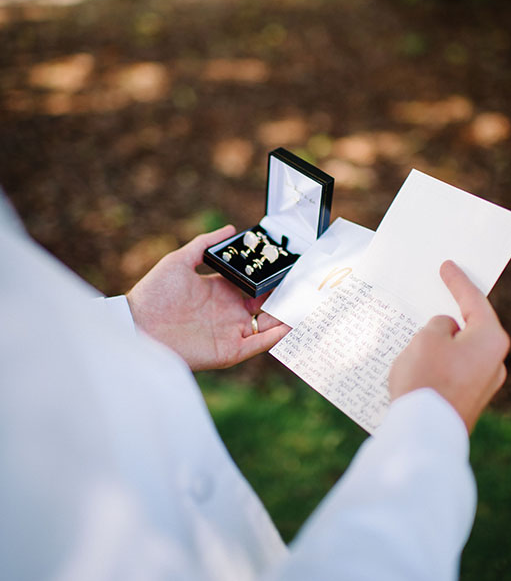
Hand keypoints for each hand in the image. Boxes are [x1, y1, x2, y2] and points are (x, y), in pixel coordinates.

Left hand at [126, 225, 289, 370]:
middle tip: (303, 287)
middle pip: (264, 306)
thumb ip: (205, 244)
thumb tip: (230, 229)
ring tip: (304, 306)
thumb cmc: (154, 293)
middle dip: (283, 298)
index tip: (287, 270)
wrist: (137, 325)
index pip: (253, 285)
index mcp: (220, 291)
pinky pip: (257, 345)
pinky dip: (274, 337)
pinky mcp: (228, 351)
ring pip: (266, 326)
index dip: (270, 279)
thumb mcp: (179, 261)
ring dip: (284, 318)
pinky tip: (288, 326)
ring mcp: (229, 332)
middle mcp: (228, 312)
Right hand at [388, 260, 509, 432]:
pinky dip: (437, 364)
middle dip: (450, 316)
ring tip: (416, 338)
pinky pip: (453, 372)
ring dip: (440, 344)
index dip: (458, 282)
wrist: (423, 432)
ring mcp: (483, 386)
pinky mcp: (468, 401)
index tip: (448, 266)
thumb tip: (447, 332)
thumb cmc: (426, 379)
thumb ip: (439, 325)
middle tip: (436, 298)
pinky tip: (417, 365)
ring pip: (460, 352)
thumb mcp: (427, 338)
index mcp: (491, 340)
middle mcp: (494, 363)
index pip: (474, 301)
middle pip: (471, 329)